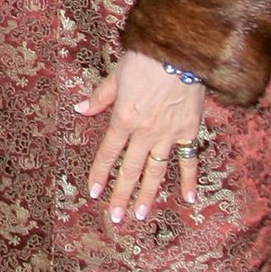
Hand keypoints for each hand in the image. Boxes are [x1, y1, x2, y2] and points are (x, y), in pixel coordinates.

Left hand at [77, 48, 208, 220]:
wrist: (180, 53)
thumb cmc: (145, 60)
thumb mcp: (116, 76)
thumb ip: (100, 97)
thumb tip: (81, 109)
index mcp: (123, 118)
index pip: (108, 153)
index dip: (99, 174)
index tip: (93, 193)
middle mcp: (144, 132)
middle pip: (130, 169)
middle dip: (121, 194)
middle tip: (116, 218)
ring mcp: (168, 134)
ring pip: (156, 171)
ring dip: (148, 194)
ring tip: (140, 215)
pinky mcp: (190, 131)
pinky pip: (189, 160)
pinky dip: (189, 179)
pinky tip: (189, 198)